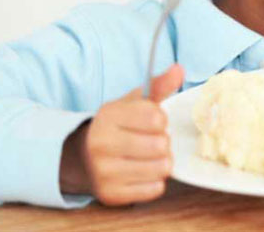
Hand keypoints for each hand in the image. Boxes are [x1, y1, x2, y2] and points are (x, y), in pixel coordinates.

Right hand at [60, 63, 184, 205]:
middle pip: (161, 145)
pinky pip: (155, 189)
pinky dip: (155, 181)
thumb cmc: (118, 126)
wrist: (84, 158)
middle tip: (151, 141)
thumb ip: (158, 86)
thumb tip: (179, 69)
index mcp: (108, 116)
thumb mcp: (133, 103)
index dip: (161, 120)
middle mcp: (102, 145)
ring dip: (162, 162)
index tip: (152, 122)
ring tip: (149, 157)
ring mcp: (104, 172)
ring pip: (162, 168)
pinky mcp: (111, 195)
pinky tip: (142, 172)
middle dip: (163, 142)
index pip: (156, 118)